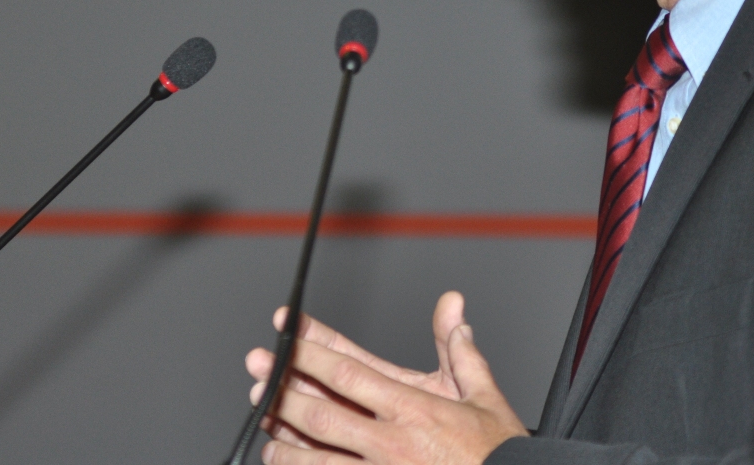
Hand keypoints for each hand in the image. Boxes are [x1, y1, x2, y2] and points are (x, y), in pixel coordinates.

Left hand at [244, 291, 527, 464]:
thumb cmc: (495, 454)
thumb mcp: (483, 396)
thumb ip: (460, 350)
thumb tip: (452, 305)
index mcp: (414, 408)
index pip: (350, 370)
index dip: (313, 347)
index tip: (287, 330)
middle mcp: (392, 442)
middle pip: (324, 411)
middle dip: (285, 388)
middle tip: (257, 368)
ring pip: (318, 458)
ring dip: (284, 438)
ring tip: (262, 419)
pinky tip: (283, 462)